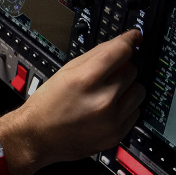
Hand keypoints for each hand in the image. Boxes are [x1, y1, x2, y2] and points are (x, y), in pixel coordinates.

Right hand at [0, 29, 145, 174]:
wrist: (37, 138)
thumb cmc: (47, 105)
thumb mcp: (65, 72)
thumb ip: (95, 56)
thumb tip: (119, 44)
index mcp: (85, 80)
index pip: (120, 51)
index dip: (130, 40)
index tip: (135, 37)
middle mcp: (101, 100)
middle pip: (132, 70)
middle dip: (122, 69)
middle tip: (107, 76)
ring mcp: (111, 120)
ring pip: (138, 91)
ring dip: (127, 88)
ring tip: (107, 94)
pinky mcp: (116, 134)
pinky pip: (135, 112)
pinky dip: (125, 108)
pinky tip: (107, 110)